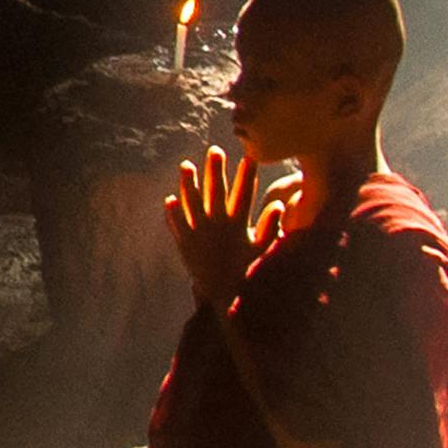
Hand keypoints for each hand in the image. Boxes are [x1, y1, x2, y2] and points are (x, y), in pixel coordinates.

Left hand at [163, 141, 282, 305]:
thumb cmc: (246, 271)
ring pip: (191, 203)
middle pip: (215, 192)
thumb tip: (278, 204)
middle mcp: (216, 226)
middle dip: (215, 170)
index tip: (248, 156)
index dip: (246, 175)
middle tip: (214, 150)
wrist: (223, 296)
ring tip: (185, 165)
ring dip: (188, 183)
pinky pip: (176, 224)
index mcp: (237, 226)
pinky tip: (169, 199)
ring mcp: (198, 234)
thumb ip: (269, 227)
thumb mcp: (261, 250)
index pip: (243, 194)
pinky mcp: (184, 244)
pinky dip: (172, 212)